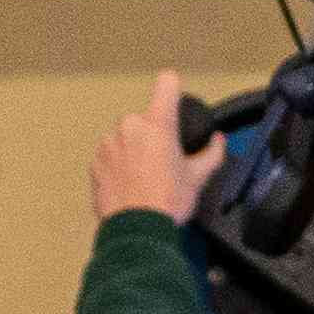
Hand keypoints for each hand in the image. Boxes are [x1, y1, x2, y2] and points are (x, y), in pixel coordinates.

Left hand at [91, 69, 214, 224]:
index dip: (173, 89)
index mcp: (157, 123)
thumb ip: (212, 153)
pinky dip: (118, 164)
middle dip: (152, 134)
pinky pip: (110, 155)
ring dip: (133, 149)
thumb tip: (219, 140)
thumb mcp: (198, 178)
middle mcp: (129, 126)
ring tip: (143, 177)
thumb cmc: (168, 201)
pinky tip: (128, 185)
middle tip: (162, 161)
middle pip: (145, 118)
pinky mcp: (95, 162)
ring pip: (125, 137)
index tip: (175, 103)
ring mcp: (108, 143)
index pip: (166, 83)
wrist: (136, 230)